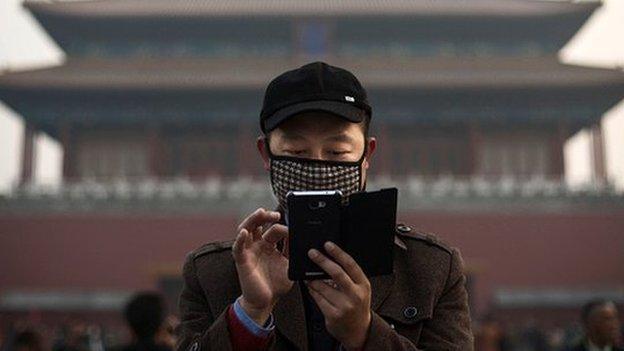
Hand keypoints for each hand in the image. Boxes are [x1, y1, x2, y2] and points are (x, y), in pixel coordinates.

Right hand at [232, 208, 292, 324]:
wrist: (266, 302)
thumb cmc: (276, 285)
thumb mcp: (289, 264)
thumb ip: (292, 250)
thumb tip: (300, 237)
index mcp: (268, 245)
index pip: (273, 229)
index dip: (282, 227)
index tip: (293, 228)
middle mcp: (257, 245)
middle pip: (257, 224)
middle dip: (265, 216)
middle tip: (276, 214)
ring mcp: (249, 252)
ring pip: (245, 229)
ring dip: (252, 219)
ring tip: (260, 213)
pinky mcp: (242, 261)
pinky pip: (237, 248)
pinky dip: (239, 239)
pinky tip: (244, 233)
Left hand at [306, 241, 371, 349]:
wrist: (358, 331)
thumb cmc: (357, 306)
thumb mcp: (360, 290)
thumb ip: (349, 276)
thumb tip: (330, 259)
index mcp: (363, 285)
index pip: (350, 265)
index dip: (338, 253)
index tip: (328, 245)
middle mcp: (355, 295)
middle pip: (336, 273)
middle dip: (322, 261)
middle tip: (312, 253)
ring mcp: (344, 306)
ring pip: (322, 286)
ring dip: (313, 278)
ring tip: (309, 274)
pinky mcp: (332, 314)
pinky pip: (317, 298)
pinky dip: (312, 290)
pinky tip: (311, 286)